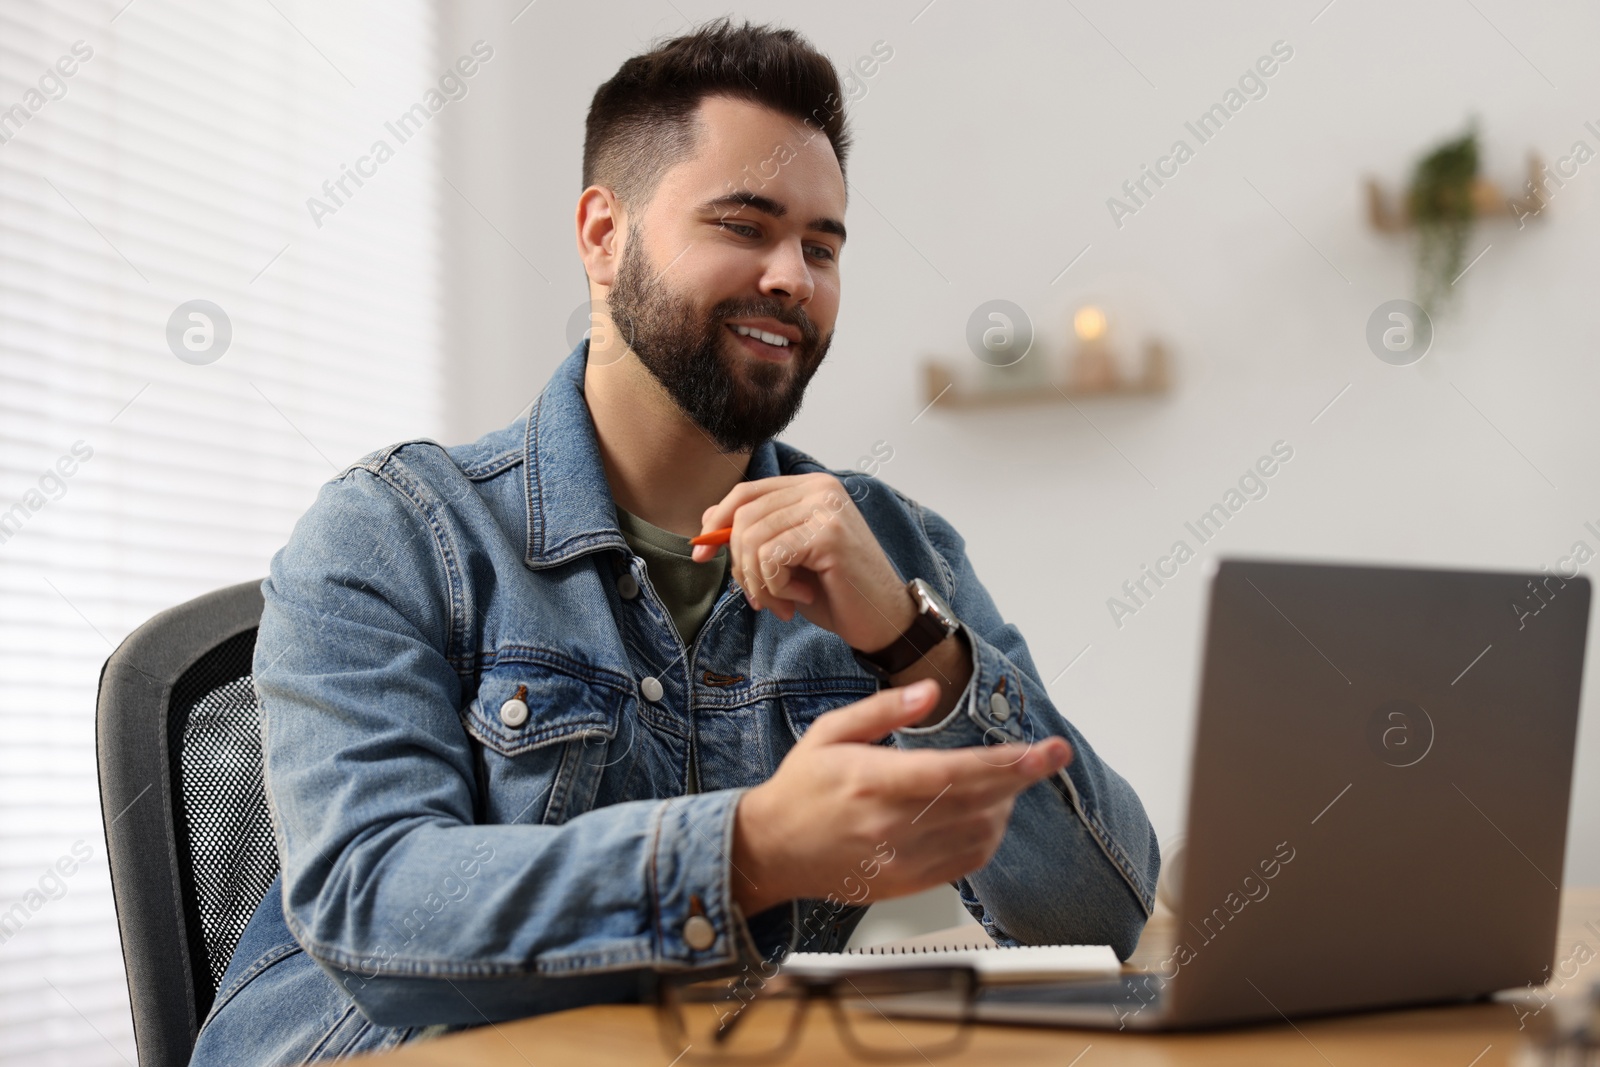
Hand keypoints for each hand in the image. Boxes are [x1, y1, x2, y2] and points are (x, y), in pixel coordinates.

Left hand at [692, 473, 913, 653]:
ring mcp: (826, 508)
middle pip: (743, 516)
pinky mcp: (829, 534)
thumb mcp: (786, 560)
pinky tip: (801, 599)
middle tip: (761, 597)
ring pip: (752, 539)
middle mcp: (820, 489)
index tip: (700, 556)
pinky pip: (770, 557)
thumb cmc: (836, 592)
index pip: (745, 493)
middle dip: (740, 566)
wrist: (883, 620)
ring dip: (759, 582)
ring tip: (783, 603)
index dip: (715, 523)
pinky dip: (776, 587)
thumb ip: (754, 535)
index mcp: (809, 488)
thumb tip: (707, 522)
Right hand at [729, 678, 1072, 915]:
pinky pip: (965, 863)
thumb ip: (884, 710)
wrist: (772, 849)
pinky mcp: (906, 883)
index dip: (1006, 763)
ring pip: (978, 834)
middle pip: (976, 802)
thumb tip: (931, 692)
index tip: (1044, 750)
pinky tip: (988, 815)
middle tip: (1048, 756)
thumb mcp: (831, 732)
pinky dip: (988, 838)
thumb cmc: (801, 788)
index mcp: (871, 782)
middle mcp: (889, 825)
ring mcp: (899, 860)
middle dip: (1021, 777)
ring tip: (1005, 781)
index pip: (954, 774)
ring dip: (1004, 806)